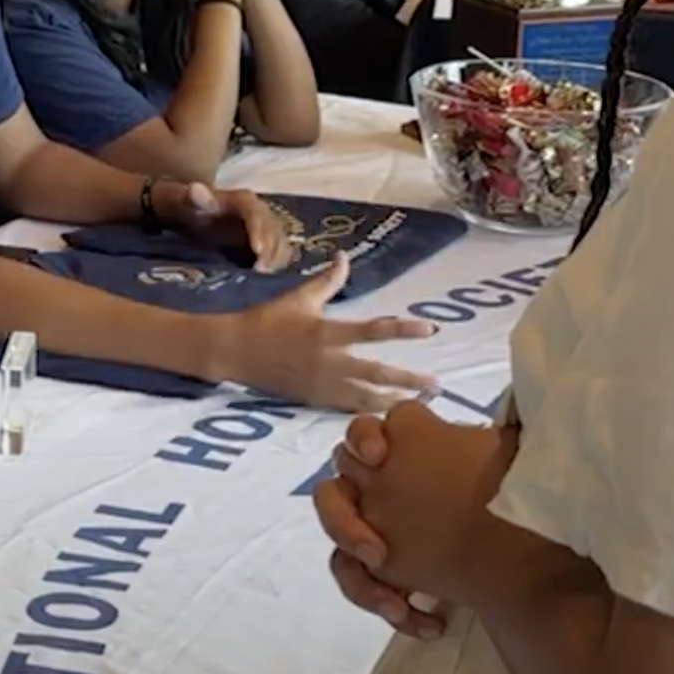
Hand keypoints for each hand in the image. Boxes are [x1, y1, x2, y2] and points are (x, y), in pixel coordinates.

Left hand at [153, 181, 290, 269]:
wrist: (199, 214)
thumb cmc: (196, 209)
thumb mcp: (193, 202)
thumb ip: (197, 198)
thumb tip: (195, 188)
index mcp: (244, 200)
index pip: (255, 214)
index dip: (259, 232)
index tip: (258, 250)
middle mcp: (261, 211)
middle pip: (272, 230)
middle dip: (269, 250)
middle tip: (261, 271)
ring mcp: (267, 227)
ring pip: (280, 241)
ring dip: (276, 259)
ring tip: (265, 277)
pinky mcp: (268, 242)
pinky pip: (280, 252)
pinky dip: (278, 263)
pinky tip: (271, 277)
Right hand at [226, 257, 442, 413]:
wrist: (236, 351)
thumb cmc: (268, 321)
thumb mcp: (299, 298)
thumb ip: (327, 281)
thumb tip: (344, 256)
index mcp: (328, 333)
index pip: (374, 331)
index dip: (403, 330)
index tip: (430, 330)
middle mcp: (329, 362)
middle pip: (377, 374)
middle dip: (408, 381)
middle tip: (436, 385)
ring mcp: (322, 385)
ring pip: (366, 398)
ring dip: (394, 401)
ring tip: (420, 405)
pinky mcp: (314, 401)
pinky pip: (347, 409)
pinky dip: (369, 412)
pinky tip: (387, 416)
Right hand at [317, 402, 517, 637]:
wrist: (527, 558)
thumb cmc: (508, 501)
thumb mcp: (501, 461)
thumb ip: (480, 444)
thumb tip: (502, 426)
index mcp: (400, 455)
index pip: (362, 437)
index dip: (364, 441)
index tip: (383, 457)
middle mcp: (377, 494)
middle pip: (332, 498)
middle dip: (345, 525)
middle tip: (378, 555)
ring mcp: (375, 536)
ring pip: (341, 554)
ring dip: (361, 582)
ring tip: (397, 606)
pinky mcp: (383, 576)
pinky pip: (365, 588)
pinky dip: (388, 604)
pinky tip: (430, 624)